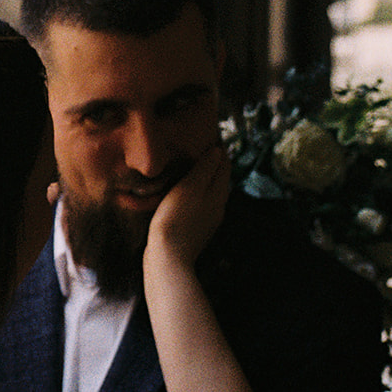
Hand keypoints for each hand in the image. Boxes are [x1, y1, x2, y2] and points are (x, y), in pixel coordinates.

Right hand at [146, 145, 229, 267]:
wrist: (168, 256)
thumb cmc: (176, 218)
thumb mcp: (190, 187)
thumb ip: (205, 169)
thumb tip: (218, 151)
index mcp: (219, 194)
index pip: (224, 165)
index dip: (218, 149)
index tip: (208, 135)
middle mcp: (217, 207)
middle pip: (218, 179)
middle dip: (210, 163)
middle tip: (196, 148)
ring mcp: (207, 220)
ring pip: (208, 193)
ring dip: (201, 179)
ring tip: (186, 167)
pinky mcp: (194, 229)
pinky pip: (198, 205)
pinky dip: (193, 193)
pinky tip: (180, 193)